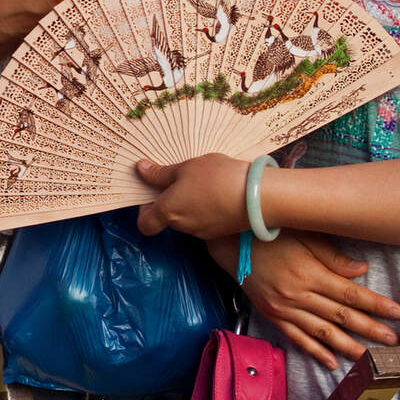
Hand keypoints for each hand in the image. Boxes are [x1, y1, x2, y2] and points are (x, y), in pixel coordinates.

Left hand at [135, 152, 253, 238]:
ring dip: (189, 203)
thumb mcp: (186, 168)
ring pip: (187, 218)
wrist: (259, 197)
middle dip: (170, 200)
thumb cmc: (218, 178)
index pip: (144, 224)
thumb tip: (140, 170)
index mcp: (168, 211)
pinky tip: (218, 191)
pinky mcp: (220, 231)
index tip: (151, 192)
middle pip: (166, 218)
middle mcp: (183, 226)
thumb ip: (161, 173)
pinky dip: (206, 208)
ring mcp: (202, 231)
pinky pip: (205, 220)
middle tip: (180, 178)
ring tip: (203, 181)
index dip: (143, 210)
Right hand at [207, 231, 399, 369]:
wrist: (231, 245)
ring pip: (322, 333)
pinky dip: (315, 352)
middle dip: (370, 329)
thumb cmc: (270, 235)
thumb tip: (362, 271)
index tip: (397, 312)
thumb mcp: (304, 236)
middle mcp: (298, 295)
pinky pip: (297, 338)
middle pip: (341, 316)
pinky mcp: (273, 316)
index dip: (376, 304)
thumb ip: (333, 256)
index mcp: (309, 273)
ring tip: (370, 359)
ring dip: (348, 347)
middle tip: (394, 342)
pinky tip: (332, 363)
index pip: (350, 293)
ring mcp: (285, 309)